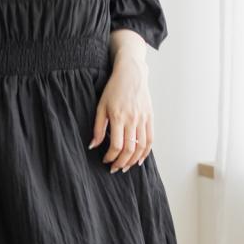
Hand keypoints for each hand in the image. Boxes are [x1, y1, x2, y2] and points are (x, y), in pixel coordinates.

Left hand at [88, 50, 153, 171]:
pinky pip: (150, 139)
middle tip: (115, 168)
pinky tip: (140, 159)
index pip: (117, 145)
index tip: (105, 160)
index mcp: (118, 117)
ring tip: (126, 166)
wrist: (131, 74)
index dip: (111, 156)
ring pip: (141, 146)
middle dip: (122, 162)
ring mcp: (143, 119)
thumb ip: (98, 127)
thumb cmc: (113, 89)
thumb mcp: (101, 107)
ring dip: (133, 160)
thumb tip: (93, 145)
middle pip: (130, 149)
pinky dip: (146, 152)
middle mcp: (132, 119)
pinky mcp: (150, 117)